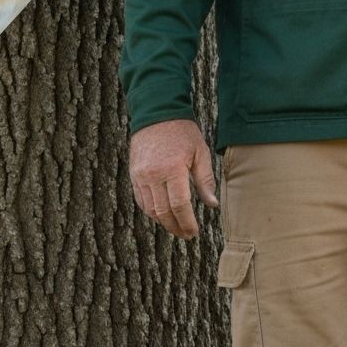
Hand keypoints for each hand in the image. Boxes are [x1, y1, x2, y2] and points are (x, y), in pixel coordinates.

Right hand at [128, 119, 219, 238]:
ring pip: (150, 209)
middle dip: (176, 227)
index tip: (194, 232)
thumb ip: (205, 180)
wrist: (157, 112)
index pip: (180, 205)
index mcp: (173, 169)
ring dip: (163, 222)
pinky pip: (141, 200)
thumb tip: (212, 205)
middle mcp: (153, 174)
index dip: (187, 222)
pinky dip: (151, 211)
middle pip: (163, 211)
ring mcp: (141, 175)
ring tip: (176, 227)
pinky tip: (162, 214)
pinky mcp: (134, 174)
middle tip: (186, 234)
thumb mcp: (200, 152)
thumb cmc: (183, 131)